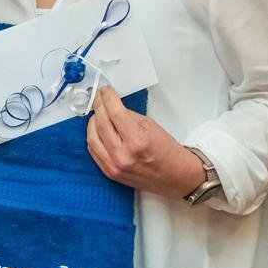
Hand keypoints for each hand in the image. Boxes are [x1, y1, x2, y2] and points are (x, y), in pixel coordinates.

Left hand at [85, 87, 201, 197]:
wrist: (176, 176)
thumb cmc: (167, 152)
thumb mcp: (151, 126)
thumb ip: (128, 116)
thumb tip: (111, 105)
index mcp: (137, 140)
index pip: (114, 112)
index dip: (107, 97)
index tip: (105, 90)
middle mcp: (123, 155)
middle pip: (100, 123)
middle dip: (98, 106)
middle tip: (100, 98)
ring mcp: (114, 166)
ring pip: (92, 137)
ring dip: (93, 121)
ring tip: (99, 113)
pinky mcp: (110, 173)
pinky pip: (93, 151)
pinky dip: (93, 137)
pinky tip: (97, 130)